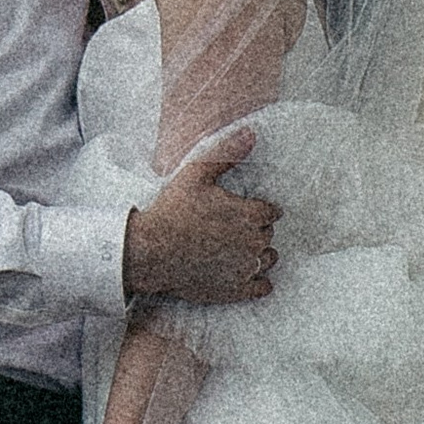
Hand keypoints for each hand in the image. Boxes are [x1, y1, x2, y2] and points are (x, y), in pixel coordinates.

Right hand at [124, 132, 276, 304]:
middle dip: (257, 230)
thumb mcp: (197, 173)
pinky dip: (259, 281)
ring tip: (238, 249)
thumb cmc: (173, 211)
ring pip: (269, 259)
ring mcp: (246, 269)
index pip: (272, 212)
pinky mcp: (236, 290)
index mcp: (250, 215)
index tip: (244, 210)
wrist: (151, 251)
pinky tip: (245, 273)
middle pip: (269, 234)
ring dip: (259, 253)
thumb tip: (251, 133)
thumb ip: (227, 153)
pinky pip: (263, 287)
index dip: (258, 209)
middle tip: (234, 227)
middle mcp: (254, 243)